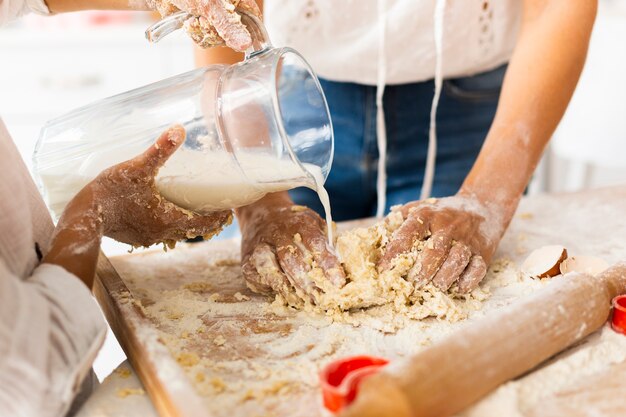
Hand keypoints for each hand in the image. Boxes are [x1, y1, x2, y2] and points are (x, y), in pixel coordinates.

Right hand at [89, 125, 231, 247]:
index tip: (228, 211)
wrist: (82, 214)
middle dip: (207, 222)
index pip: (204, 224)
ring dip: (187, 225)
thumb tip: (179, 129)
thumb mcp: (137, 167)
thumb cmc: (111, 192)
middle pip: (193, 231)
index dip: (218, 219)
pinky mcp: (133, 238)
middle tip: (216, 210)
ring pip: (176, 234)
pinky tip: (160, 215)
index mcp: (169, 219)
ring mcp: (146, 237)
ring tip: (192, 212)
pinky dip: (166, 226)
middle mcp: (162, 232)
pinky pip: (157, 234)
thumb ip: (159, 149)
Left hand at [149, 0, 260, 50]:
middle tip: (204, 24)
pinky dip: (195, 34)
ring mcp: (213, 15)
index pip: (253, 16)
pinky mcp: (201, 22)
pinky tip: (188, 24)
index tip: (249, 45)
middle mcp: (226, 7)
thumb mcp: (210, 6)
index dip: (252, 32)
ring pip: (219, 37)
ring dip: (204, 34)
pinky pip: (205, 37)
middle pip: (234, 32)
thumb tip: (246, 44)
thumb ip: (228, 26)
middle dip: (218, 33)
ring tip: (193, 21)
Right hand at [238, 194, 345, 304]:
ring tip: (306, 302)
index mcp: (301, 223)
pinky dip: (273, 288)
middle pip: (293, 261)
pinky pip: (260, 278)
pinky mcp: (248, 260)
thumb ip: (327, 241)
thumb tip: (344, 263)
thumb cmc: (295, 225)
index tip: (339, 283)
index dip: (328, 264)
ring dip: (291, 289)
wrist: (261, 213)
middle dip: (309, 284)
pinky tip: (287, 296)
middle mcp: (279, 233)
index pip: (316, 244)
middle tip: (323, 300)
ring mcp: (261, 246)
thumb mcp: (313, 224)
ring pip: (273, 271)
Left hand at [378, 194, 505, 293]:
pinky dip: (467, 282)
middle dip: (421, 270)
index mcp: (428, 215)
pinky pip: (477, 270)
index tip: (382, 270)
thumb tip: (371, 236)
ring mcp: (468, 239)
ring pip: (456, 260)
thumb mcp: (420, 208)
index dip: (393, 253)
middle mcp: (448, 226)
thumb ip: (397, 220)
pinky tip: (456, 288)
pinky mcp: (483, 252)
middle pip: (435, 250)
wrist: (483, 205)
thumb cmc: (443, 212)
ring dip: (443, 278)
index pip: (407, 234)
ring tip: (433, 288)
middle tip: (411, 285)